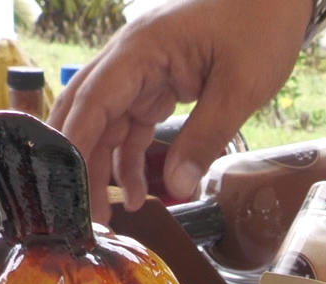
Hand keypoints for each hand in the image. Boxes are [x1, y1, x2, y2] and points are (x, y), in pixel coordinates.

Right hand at [51, 0, 314, 219]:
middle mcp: (131, 59)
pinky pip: (133, 125)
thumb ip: (206, 137)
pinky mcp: (159, 84)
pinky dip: (131, 158)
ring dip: (103, 167)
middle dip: (79, 162)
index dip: (74, 144)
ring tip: (105, 216)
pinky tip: (136, 193)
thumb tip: (178, 187)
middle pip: (87, 113)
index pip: (92, 99)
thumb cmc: (261, 25)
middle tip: (79, 212)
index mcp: (142, 49)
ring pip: (107, 124)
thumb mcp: (240, 86)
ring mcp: (143, 71)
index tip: (64, 186)